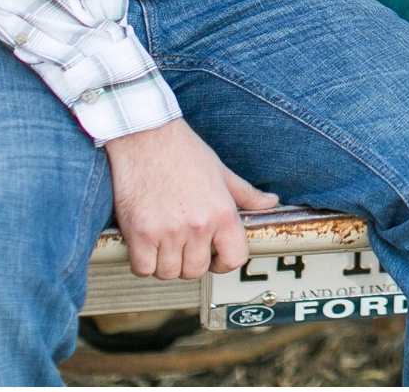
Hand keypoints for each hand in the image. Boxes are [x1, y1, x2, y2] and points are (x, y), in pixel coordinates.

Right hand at [106, 117, 279, 280]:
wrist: (145, 136)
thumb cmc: (181, 150)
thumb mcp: (221, 171)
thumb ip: (246, 193)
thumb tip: (269, 202)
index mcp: (222, 212)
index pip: (234, 258)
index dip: (225, 263)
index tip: (215, 260)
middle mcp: (198, 225)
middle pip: (196, 270)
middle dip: (190, 262)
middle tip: (184, 246)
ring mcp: (168, 232)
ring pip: (169, 272)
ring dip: (165, 263)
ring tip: (164, 244)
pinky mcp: (139, 234)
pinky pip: (143, 268)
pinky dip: (143, 262)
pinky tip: (145, 245)